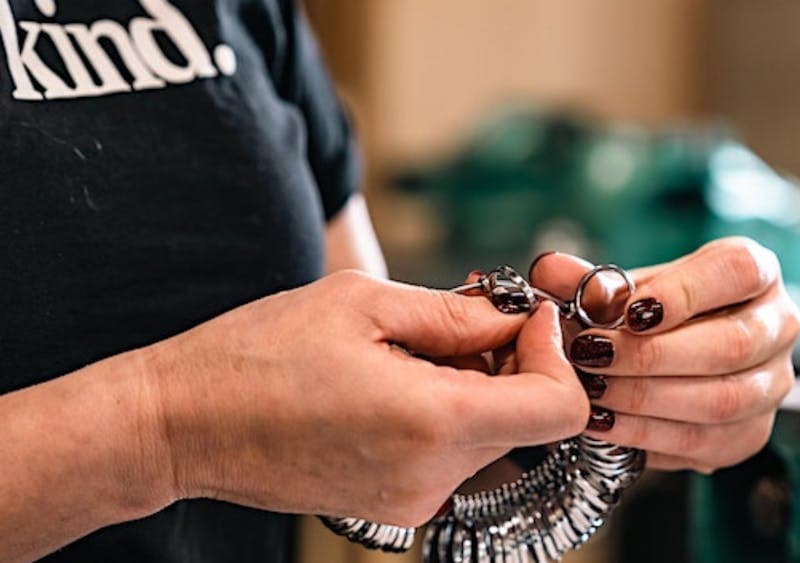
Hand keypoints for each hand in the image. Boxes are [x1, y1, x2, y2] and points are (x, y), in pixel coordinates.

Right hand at [142, 271, 588, 525]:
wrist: (184, 424)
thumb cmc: (259, 354)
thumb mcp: (363, 303)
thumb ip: (456, 313)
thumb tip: (516, 319)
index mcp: (432, 423)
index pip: (557, 408)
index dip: (552, 353)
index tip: (520, 316)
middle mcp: (432, 476)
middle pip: (526, 419)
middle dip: (511, 361)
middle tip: (463, 316)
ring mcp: (414, 499)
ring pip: (490, 433)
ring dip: (475, 384)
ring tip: (413, 347)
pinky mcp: (395, 503)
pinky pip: (451, 453)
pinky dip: (446, 412)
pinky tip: (396, 380)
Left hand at [529, 237, 799, 472]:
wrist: (675, 356)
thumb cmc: (652, 312)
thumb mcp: (625, 286)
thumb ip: (588, 280)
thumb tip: (552, 272)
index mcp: (754, 272)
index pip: (737, 272)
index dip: (684, 293)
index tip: (630, 312)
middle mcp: (777, 325)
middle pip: (730, 344)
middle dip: (651, 356)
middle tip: (592, 357)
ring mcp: (771, 383)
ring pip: (721, 400)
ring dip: (646, 400)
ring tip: (593, 393)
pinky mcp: (752, 432)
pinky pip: (705, 442)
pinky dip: (648, 436)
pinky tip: (605, 424)